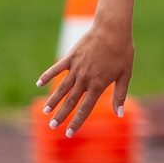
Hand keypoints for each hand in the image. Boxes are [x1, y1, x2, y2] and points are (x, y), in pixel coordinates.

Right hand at [36, 20, 133, 135]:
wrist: (112, 29)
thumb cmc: (122, 51)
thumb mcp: (125, 75)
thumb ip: (120, 95)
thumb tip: (119, 114)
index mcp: (98, 86)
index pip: (85, 109)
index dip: (76, 122)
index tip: (68, 133)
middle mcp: (84, 79)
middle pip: (70, 102)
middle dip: (61, 116)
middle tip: (51, 126)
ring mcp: (76, 68)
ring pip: (61, 88)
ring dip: (53, 100)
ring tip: (45, 110)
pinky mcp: (71, 57)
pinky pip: (56, 68)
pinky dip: (47, 75)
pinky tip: (38, 83)